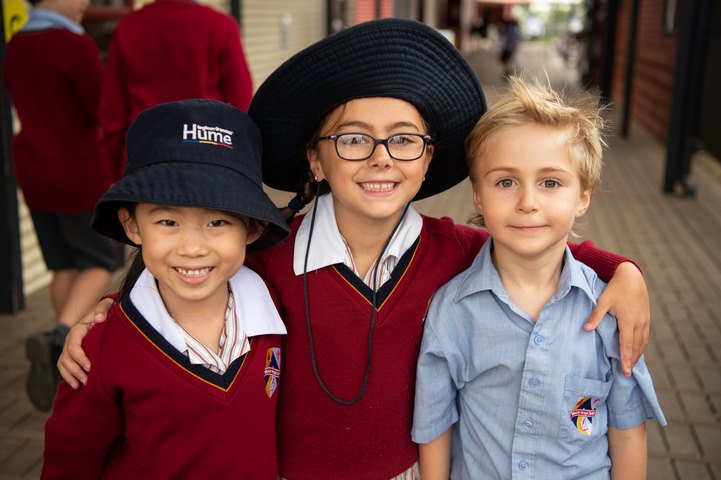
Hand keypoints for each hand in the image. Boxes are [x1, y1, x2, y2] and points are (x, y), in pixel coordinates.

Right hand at [57, 298, 112, 387]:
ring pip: (63, 364)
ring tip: (81, 385)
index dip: (80, 358)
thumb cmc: (103, 311)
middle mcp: (70, 339)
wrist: (100, 312)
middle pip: (66, 358)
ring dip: (71, 376)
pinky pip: (64, 366)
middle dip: (76, 370)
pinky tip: (76, 385)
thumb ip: (102, 310)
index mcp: (77, 330)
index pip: (73, 346)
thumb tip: (99, 318)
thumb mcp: (104, 306)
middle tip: (88, 380)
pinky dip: (68, 376)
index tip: (90, 367)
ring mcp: (69, 347)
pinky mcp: (71, 354)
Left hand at [583, 262, 649, 376]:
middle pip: (636, 347)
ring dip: (638, 354)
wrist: (632, 276)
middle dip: (632, 361)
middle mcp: (639, 323)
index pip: (627, 344)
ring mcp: (645, 320)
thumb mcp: (603, 301)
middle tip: (628, 374)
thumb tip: (586, 329)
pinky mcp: (646, 317)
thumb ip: (596, 316)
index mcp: (629, 320)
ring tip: (632, 365)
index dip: (626, 359)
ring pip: (643, 342)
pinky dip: (641, 345)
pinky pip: (645, 336)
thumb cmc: (616, 288)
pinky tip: (638, 350)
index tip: (626, 371)